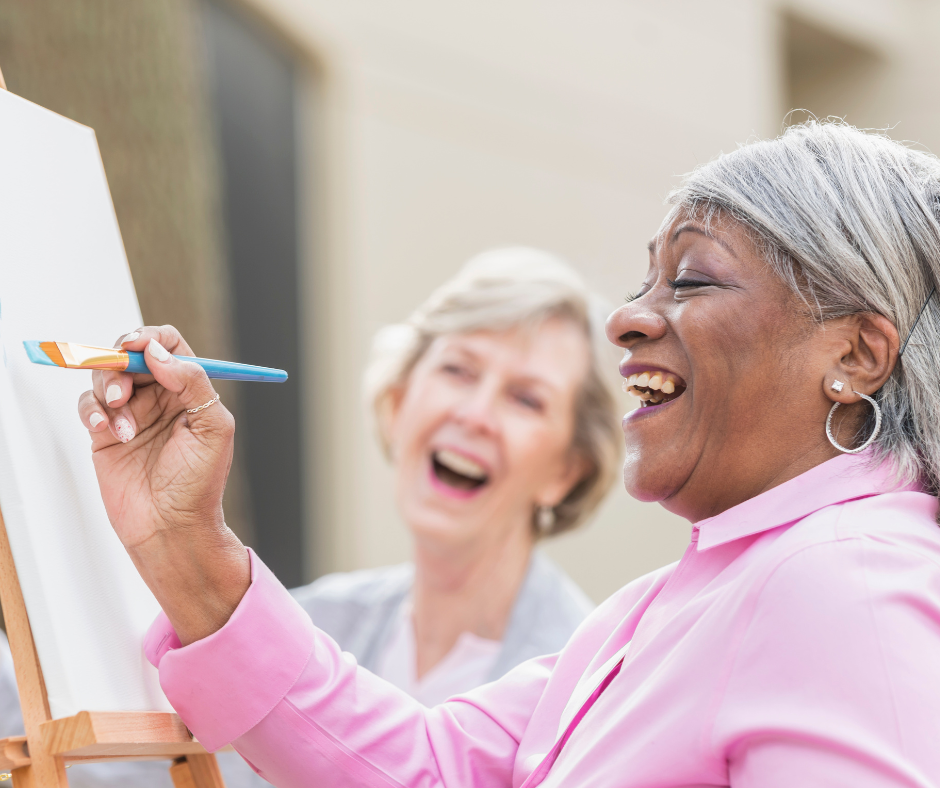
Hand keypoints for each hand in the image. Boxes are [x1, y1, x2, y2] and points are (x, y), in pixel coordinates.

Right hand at [78, 326, 249, 643]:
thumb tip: (159, 352)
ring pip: (107, 377)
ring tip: (124, 424)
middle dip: (122, 362)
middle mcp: (160, 397)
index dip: (152, 338)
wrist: (172, 527)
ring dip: (110, 390)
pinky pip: (90, 406)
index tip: (138, 345)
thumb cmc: (200, 483)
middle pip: (131, 356)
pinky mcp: (106, 433)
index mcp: (190, 390)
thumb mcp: (214, 427)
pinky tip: (109, 432)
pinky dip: (94, 412)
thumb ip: (193, 383)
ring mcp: (131, 414)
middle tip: (123, 381)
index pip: (170, 346)